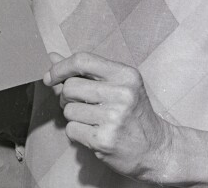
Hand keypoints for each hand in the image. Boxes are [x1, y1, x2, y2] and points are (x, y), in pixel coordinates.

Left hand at [44, 52, 174, 182]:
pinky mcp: (104, 140)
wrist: (157, 149)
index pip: (82, 60)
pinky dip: (76, 133)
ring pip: (68, 110)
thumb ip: (85, 71)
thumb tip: (52, 56)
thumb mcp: (118, 85)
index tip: (50, 77)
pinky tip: (93, 133)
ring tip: (92, 120)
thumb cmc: (134, 114)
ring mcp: (113, 118)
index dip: (60, 67)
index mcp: (125, 75)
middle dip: (66, 97)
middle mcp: (121, 94)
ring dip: (73, 116)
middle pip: (70, 87)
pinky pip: (71, 129)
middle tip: (79, 104)